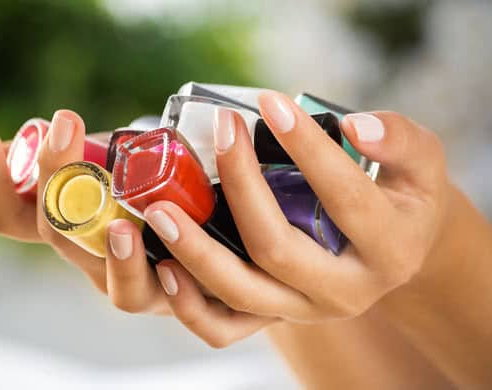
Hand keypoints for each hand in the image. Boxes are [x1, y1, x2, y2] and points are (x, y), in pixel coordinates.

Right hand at [0, 111, 273, 332]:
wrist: (215, 231)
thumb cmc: (152, 189)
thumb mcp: (114, 162)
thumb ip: (87, 153)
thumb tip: (51, 124)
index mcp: (68, 228)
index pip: (8, 214)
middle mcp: (96, 260)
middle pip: (59, 236)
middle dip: (56, 177)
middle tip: (66, 125)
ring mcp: (140, 284)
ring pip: (117, 287)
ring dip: (117, 255)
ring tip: (123, 228)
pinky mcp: (186, 299)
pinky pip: (177, 306)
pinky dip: (177, 291)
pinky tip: (179, 266)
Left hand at [144, 90, 448, 335]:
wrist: (393, 249)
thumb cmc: (404, 199)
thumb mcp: (422, 164)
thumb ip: (401, 141)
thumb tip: (356, 127)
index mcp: (390, 251)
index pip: (344, 197)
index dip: (307, 148)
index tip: (271, 103)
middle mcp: (345, 292)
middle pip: (277, 249)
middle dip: (242, 187)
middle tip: (221, 133)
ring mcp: (305, 310)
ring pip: (242, 294)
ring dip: (196, 251)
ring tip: (161, 209)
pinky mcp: (276, 316)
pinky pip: (224, 326)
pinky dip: (189, 302)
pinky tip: (164, 266)